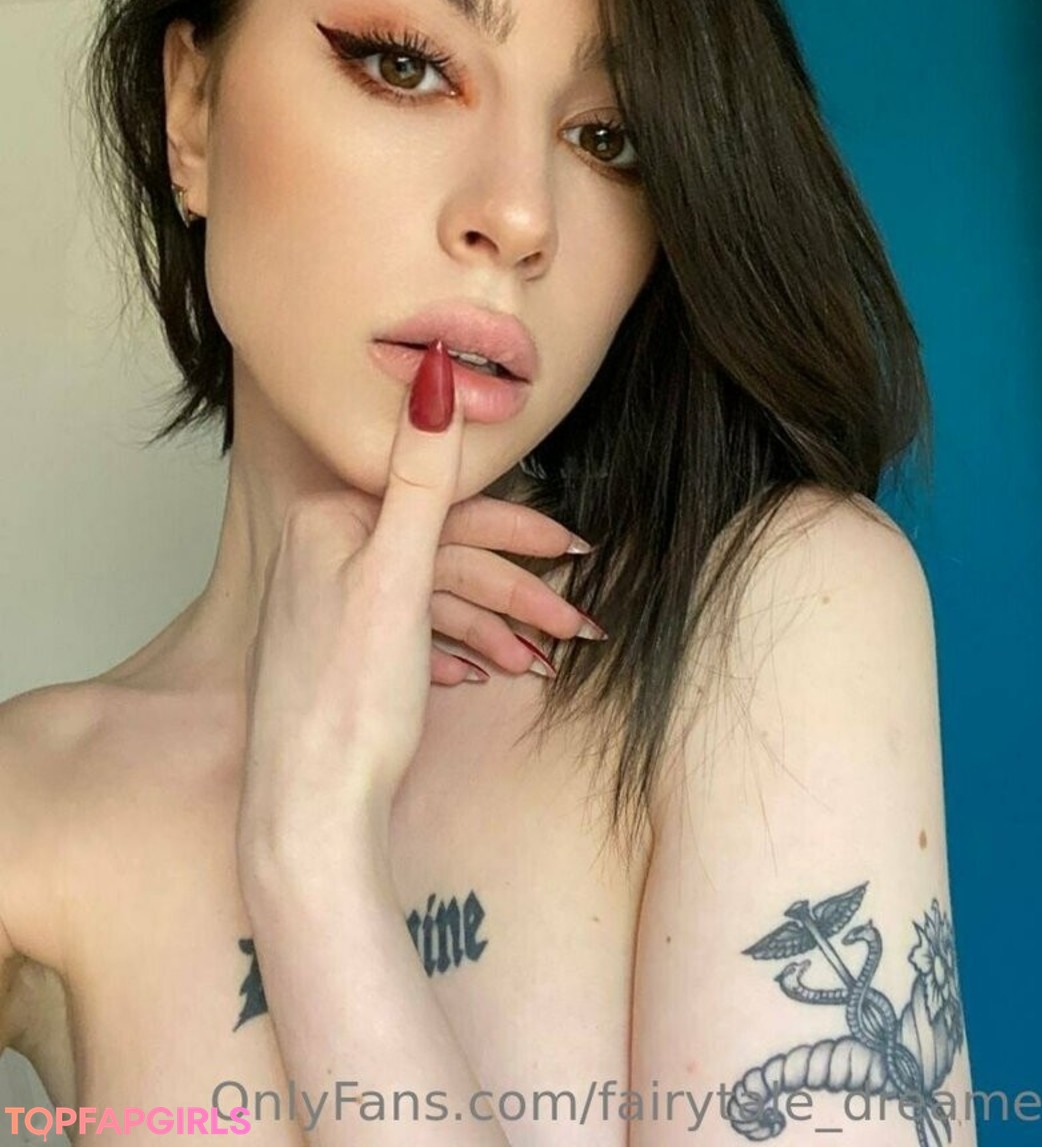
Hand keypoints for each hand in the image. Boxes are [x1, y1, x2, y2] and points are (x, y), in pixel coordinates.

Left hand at [236, 342, 594, 890]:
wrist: (310, 819)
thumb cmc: (347, 703)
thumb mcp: (396, 578)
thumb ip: (422, 478)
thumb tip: (437, 372)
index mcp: (330, 524)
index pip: (441, 504)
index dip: (514, 528)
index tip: (576, 549)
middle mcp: (323, 555)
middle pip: (444, 553)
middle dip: (516, 589)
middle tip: (580, 619)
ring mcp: (330, 607)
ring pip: (435, 597)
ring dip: (496, 625)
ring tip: (549, 660)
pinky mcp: (340, 652)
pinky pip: (414, 633)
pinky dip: (457, 649)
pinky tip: (486, 673)